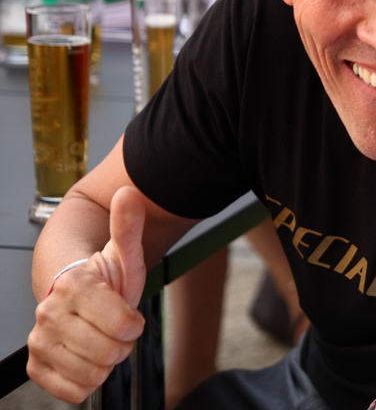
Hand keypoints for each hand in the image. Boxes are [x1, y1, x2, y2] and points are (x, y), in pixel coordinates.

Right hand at [27, 187, 147, 402]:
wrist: (76, 294)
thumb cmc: (104, 277)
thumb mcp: (123, 251)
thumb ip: (127, 224)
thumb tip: (128, 192)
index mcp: (74, 286)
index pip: (123, 324)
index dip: (134, 323)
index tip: (129, 316)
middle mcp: (49, 313)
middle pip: (110, 352)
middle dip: (121, 343)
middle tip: (114, 328)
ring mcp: (40, 341)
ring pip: (94, 373)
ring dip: (106, 362)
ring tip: (100, 339)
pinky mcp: (36, 367)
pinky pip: (74, 392)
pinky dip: (88, 381)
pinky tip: (86, 358)